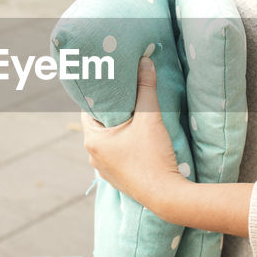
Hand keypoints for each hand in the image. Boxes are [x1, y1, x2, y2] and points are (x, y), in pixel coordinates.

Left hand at [80, 57, 188, 213]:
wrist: (166, 196)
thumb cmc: (153, 156)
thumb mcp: (150, 118)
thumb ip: (146, 88)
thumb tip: (144, 61)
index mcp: (92, 139)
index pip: (89, 108)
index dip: (102, 95)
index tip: (114, 85)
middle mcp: (92, 156)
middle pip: (99, 124)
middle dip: (113, 111)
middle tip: (127, 96)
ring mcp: (104, 170)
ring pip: (108, 141)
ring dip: (120, 129)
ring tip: (135, 116)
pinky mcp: (117, 179)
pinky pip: (116, 155)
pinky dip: (124, 145)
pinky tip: (139, 140)